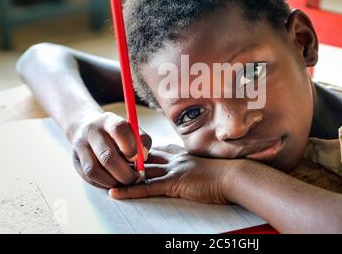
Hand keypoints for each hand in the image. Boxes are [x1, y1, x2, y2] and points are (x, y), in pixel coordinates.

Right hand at [71, 111, 151, 188]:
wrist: (90, 129)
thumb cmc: (118, 133)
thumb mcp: (132, 130)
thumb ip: (142, 140)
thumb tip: (143, 157)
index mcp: (108, 120)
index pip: (118, 129)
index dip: (130, 145)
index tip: (137, 157)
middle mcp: (91, 132)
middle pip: (106, 156)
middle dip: (125, 173)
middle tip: (136, 178)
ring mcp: (80, 146)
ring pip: (94, 171)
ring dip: (113, 181)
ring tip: (125, 181)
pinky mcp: (75, 161)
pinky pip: (89, 178)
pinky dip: (104, 184)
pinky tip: (114, 181)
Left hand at [109, 145, 242, 203]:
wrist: (235, 176)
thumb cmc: (228, 174)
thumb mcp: (212, 166)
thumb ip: (202, 166)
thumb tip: (202, 170)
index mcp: (185, 154)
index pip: (161, 150)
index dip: (146, 151)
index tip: (134, 150)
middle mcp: (176, 159)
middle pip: (147, 157)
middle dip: (130, 159)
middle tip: (112, 159)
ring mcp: (174, 170)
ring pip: (143, 171)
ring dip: (125, 174)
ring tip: (106, 176)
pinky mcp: (174, 183)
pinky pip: (146, 187)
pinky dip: (129, 190)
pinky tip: (115, 192)